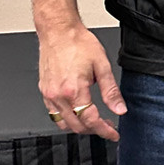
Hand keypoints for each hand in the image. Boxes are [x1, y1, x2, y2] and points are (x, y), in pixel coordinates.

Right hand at [36, 22, 127, 140]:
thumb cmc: (78, 42)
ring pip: (64, 123)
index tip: (113, 134)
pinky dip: (66, 119)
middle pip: (77, 126)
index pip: (91, 120)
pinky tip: (77, 112)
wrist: (58, 30)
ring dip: (80, 127)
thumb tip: (119, 109)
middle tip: (108, 126)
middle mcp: (58, 95)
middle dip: (94, 130)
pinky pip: (54, 114)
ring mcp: (49, 94)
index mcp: (74, 90)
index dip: (104, 130)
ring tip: (93, 120)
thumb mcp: (102, 66)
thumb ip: (111, 91)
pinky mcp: (44, 91)